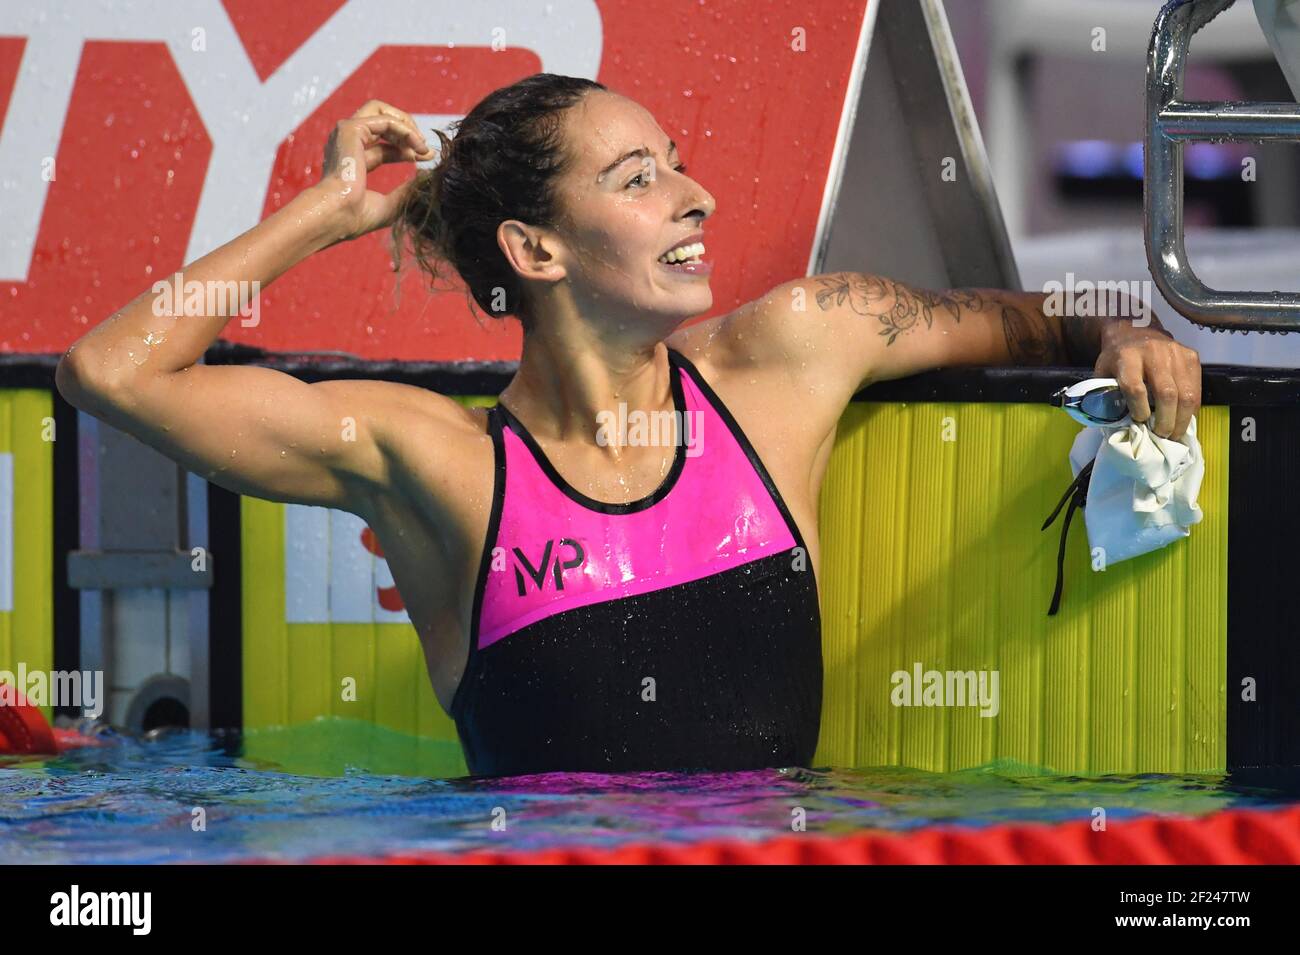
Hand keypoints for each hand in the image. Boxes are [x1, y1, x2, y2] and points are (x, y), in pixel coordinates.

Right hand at [312, 100, 436, 243]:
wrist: (337, 214)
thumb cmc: (355, 216)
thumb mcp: (389, 204)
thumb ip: (406, 191)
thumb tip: (425, 180)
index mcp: (352, 161)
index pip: (384, 147)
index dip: (408, 148)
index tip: (428, 156)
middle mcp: (347, 143)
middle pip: (381, 121)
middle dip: (407, 130)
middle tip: (425, 148)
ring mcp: (346, 133)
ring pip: (380, 110)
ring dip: (406, 124)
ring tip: (422, 144)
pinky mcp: (350, 128)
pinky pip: (385, 120)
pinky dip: (405, 130)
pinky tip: (418, 146)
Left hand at [1093, 322, 1201, 439]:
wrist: (1135, 331)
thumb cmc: (1117, 359)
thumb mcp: (1103, 373)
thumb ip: (1106, 396)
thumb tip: (1117, 427)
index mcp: (1127, 357)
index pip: (1135, 388)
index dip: (1139, 409)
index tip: (1140, 422)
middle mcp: (1153, 353)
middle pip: (1166, 393)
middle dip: (1165, 420)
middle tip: (1161, 436)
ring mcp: (1176, 353)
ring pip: (1186, 393)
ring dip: (1182, 419)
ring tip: (1174, 433)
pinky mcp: (1191, 356)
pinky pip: (1196, 388)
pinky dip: (1191, 408)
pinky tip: (1184, 419)